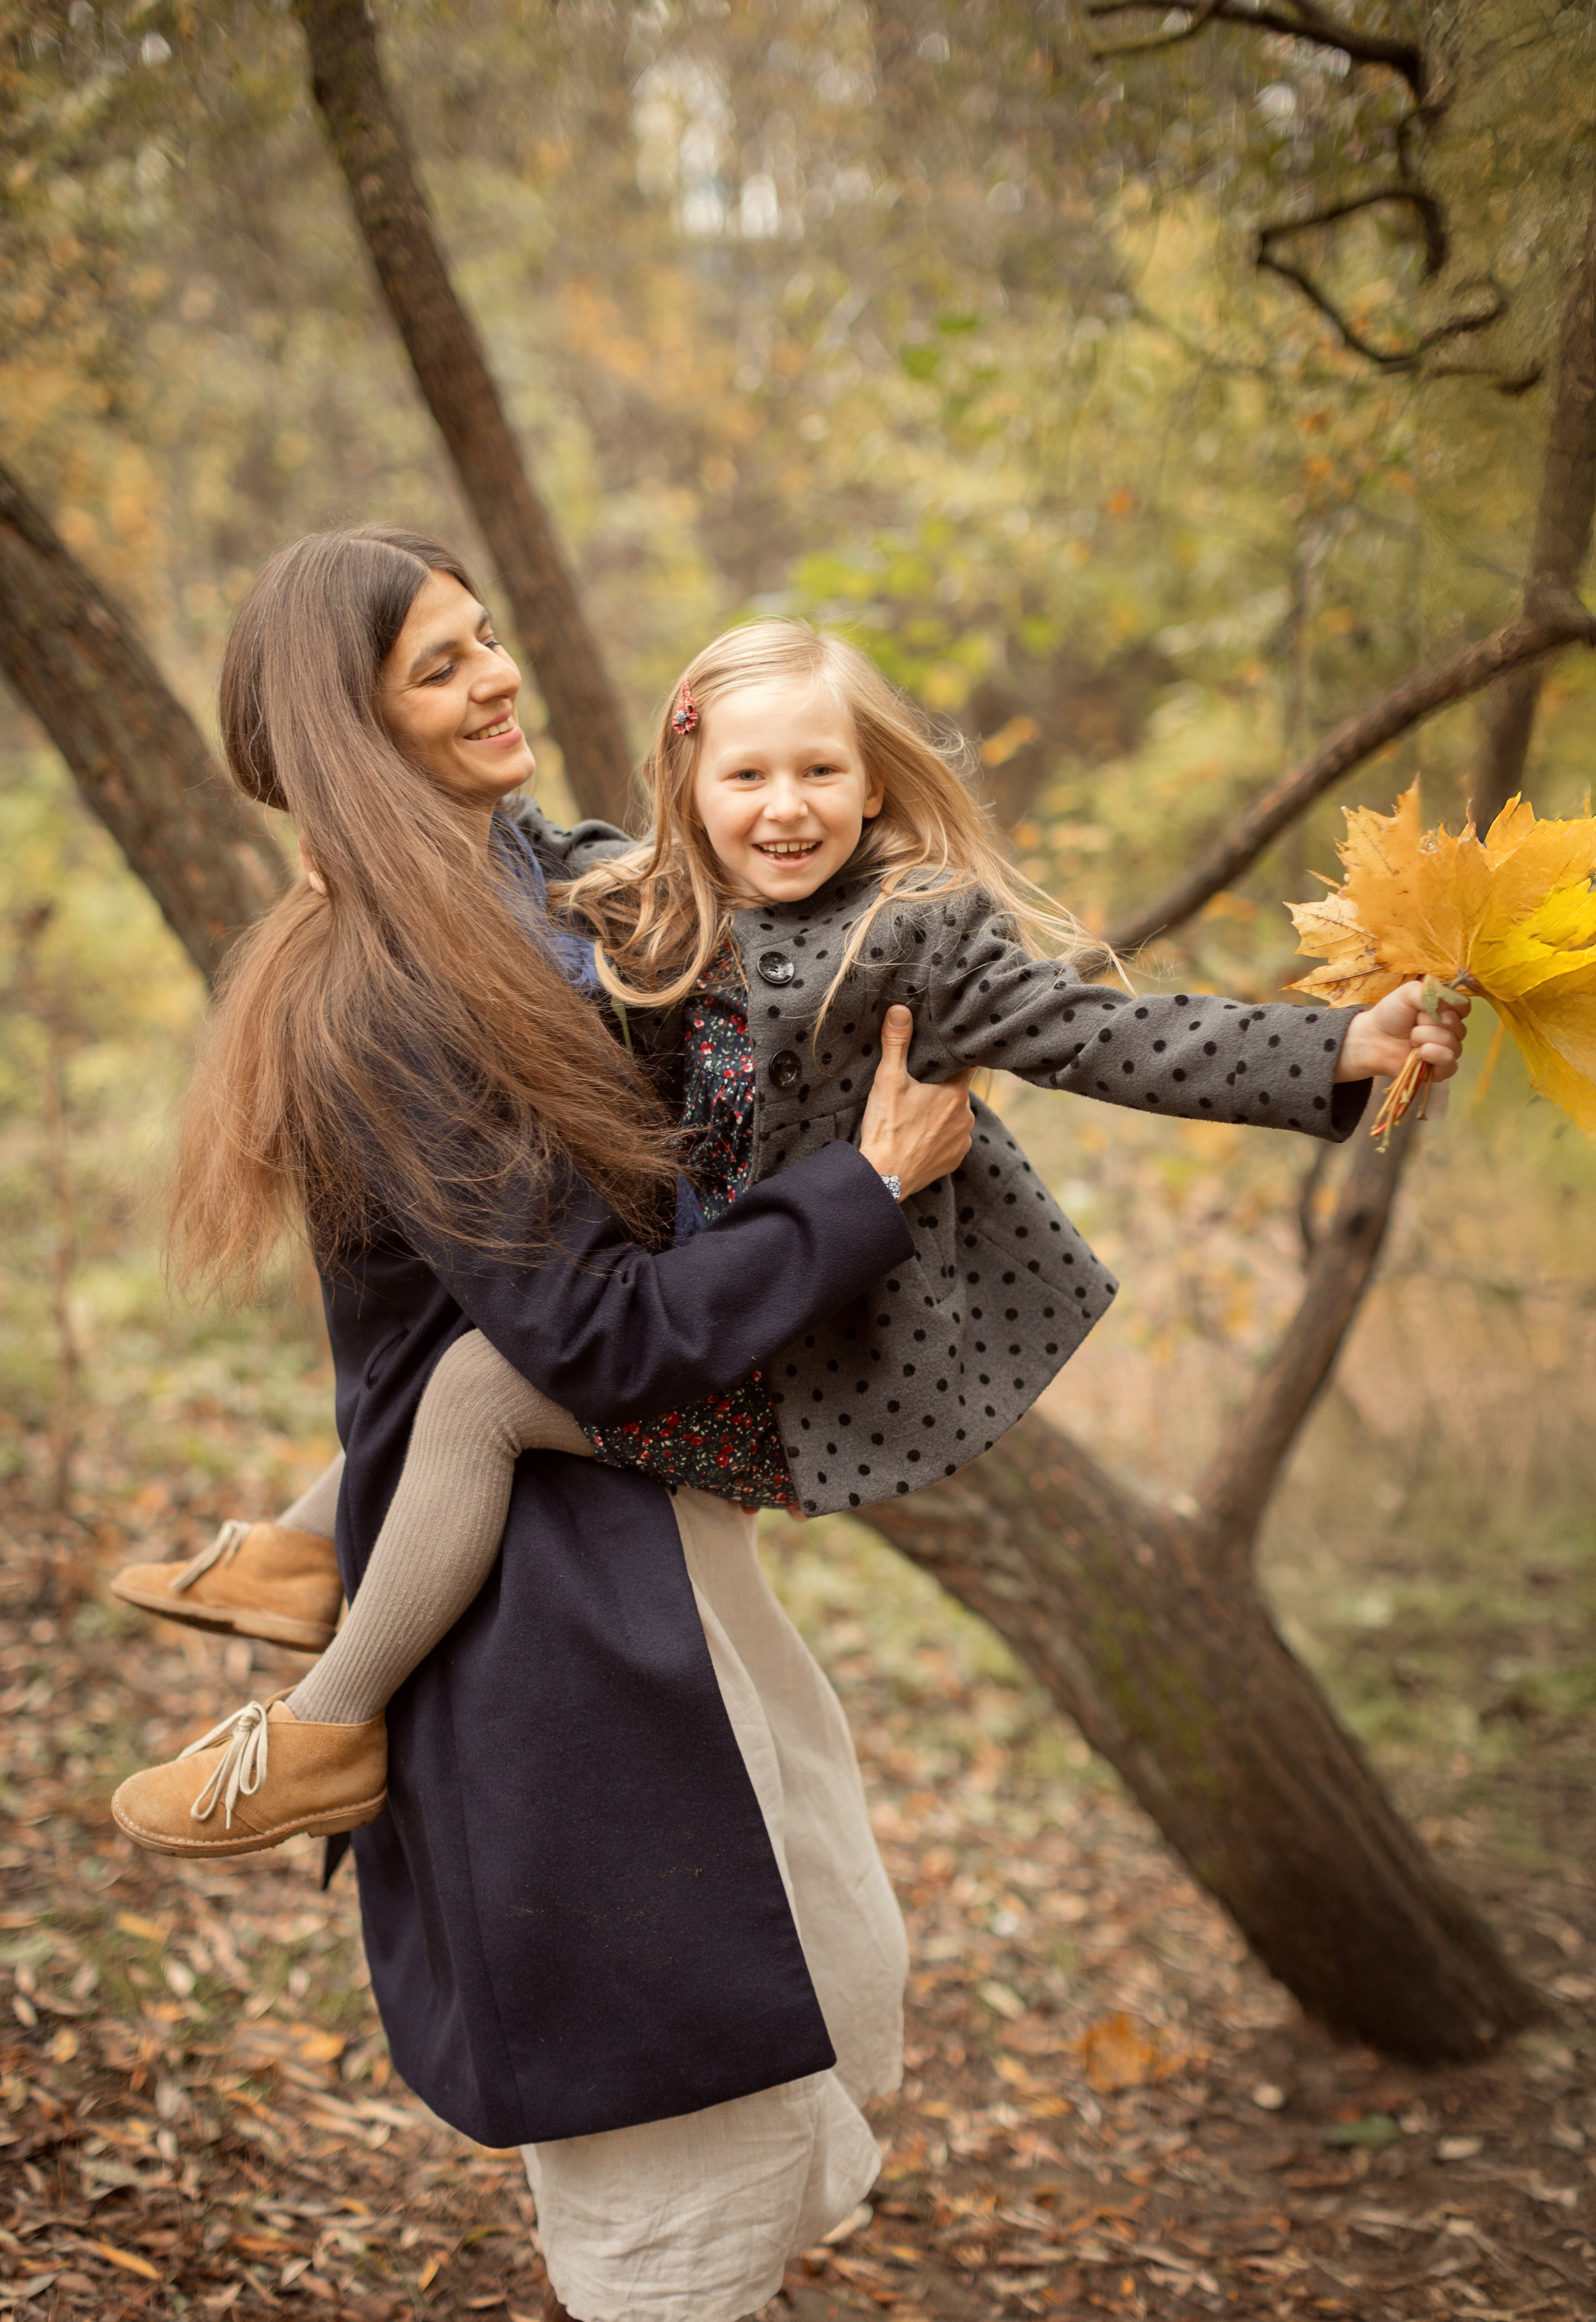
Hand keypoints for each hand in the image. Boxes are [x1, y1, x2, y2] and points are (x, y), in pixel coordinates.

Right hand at [858, 1005, 974, 1196]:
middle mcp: (966, 1116)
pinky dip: (937, 1136)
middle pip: (957, 1090)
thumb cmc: (886, 1128)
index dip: (956, 1056)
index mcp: (955, 1092)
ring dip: (939, 1113)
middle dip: (941, 1086)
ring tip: (914, 1115)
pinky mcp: (953, 1160)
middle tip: (917, 1086)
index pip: (968, 1064)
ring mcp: (962, 1141)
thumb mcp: (888, 1079)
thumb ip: (897, 1042)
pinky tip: (917, 1136)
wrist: (883, 1178)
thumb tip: (900, 1009)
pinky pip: (950, 1140)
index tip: (947, 1052)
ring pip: (954, 1116)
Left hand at [1336, 980, 1469, 1083]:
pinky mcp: (1440, 1070)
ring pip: (1453, 1044)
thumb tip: (1449, 1005)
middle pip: (1458, 1027)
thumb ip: (1431, 992)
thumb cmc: (1391, 1014)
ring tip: (1411, 1038)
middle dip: (1431, 1023)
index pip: (1464, 1007)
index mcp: (1447, 1011)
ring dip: (1426, 1038)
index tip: (1426, 1006)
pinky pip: (1450, 1062)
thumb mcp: (1409, 993)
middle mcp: (1451, 1031)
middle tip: (1413, 1023)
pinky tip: (1419, 1053)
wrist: (1372, 1038)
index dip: (1448, 1006)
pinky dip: (1434, 1055)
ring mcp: (1447, 1050)